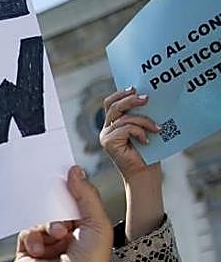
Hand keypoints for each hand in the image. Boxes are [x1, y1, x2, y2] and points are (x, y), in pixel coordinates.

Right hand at [13, 167, 111, 261]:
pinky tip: (41, 248)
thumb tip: (74, 170)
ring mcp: (45, 249)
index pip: (73, 207)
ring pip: (38, 221)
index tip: (65, 179)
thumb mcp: (97, 223)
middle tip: (64, 214)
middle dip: (57, 210)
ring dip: (47, 225)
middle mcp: (64, 242)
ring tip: (58, 236)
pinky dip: (33, 237)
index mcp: (85, 234)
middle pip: (53, 212)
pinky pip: (24, 233)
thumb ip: (86, 195)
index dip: (70, 195)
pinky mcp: (26, 256)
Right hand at [101, 88, 163, 239]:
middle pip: (113, 106)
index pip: (111, 102)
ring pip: (124, 118)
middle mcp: (106, 129)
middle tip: (147, 98)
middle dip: (130, 100)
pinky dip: (139, 132)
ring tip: (156, 128)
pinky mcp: (108, 142)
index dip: (121, 93)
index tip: (136, 88)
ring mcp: (105, 136)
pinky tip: (146, 140)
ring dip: (143, 121)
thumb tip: (147, 96)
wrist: (145, 172)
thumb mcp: (145, 127)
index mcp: (113, 123)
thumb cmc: (148, 151)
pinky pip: (125, 128)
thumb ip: (140, 114)